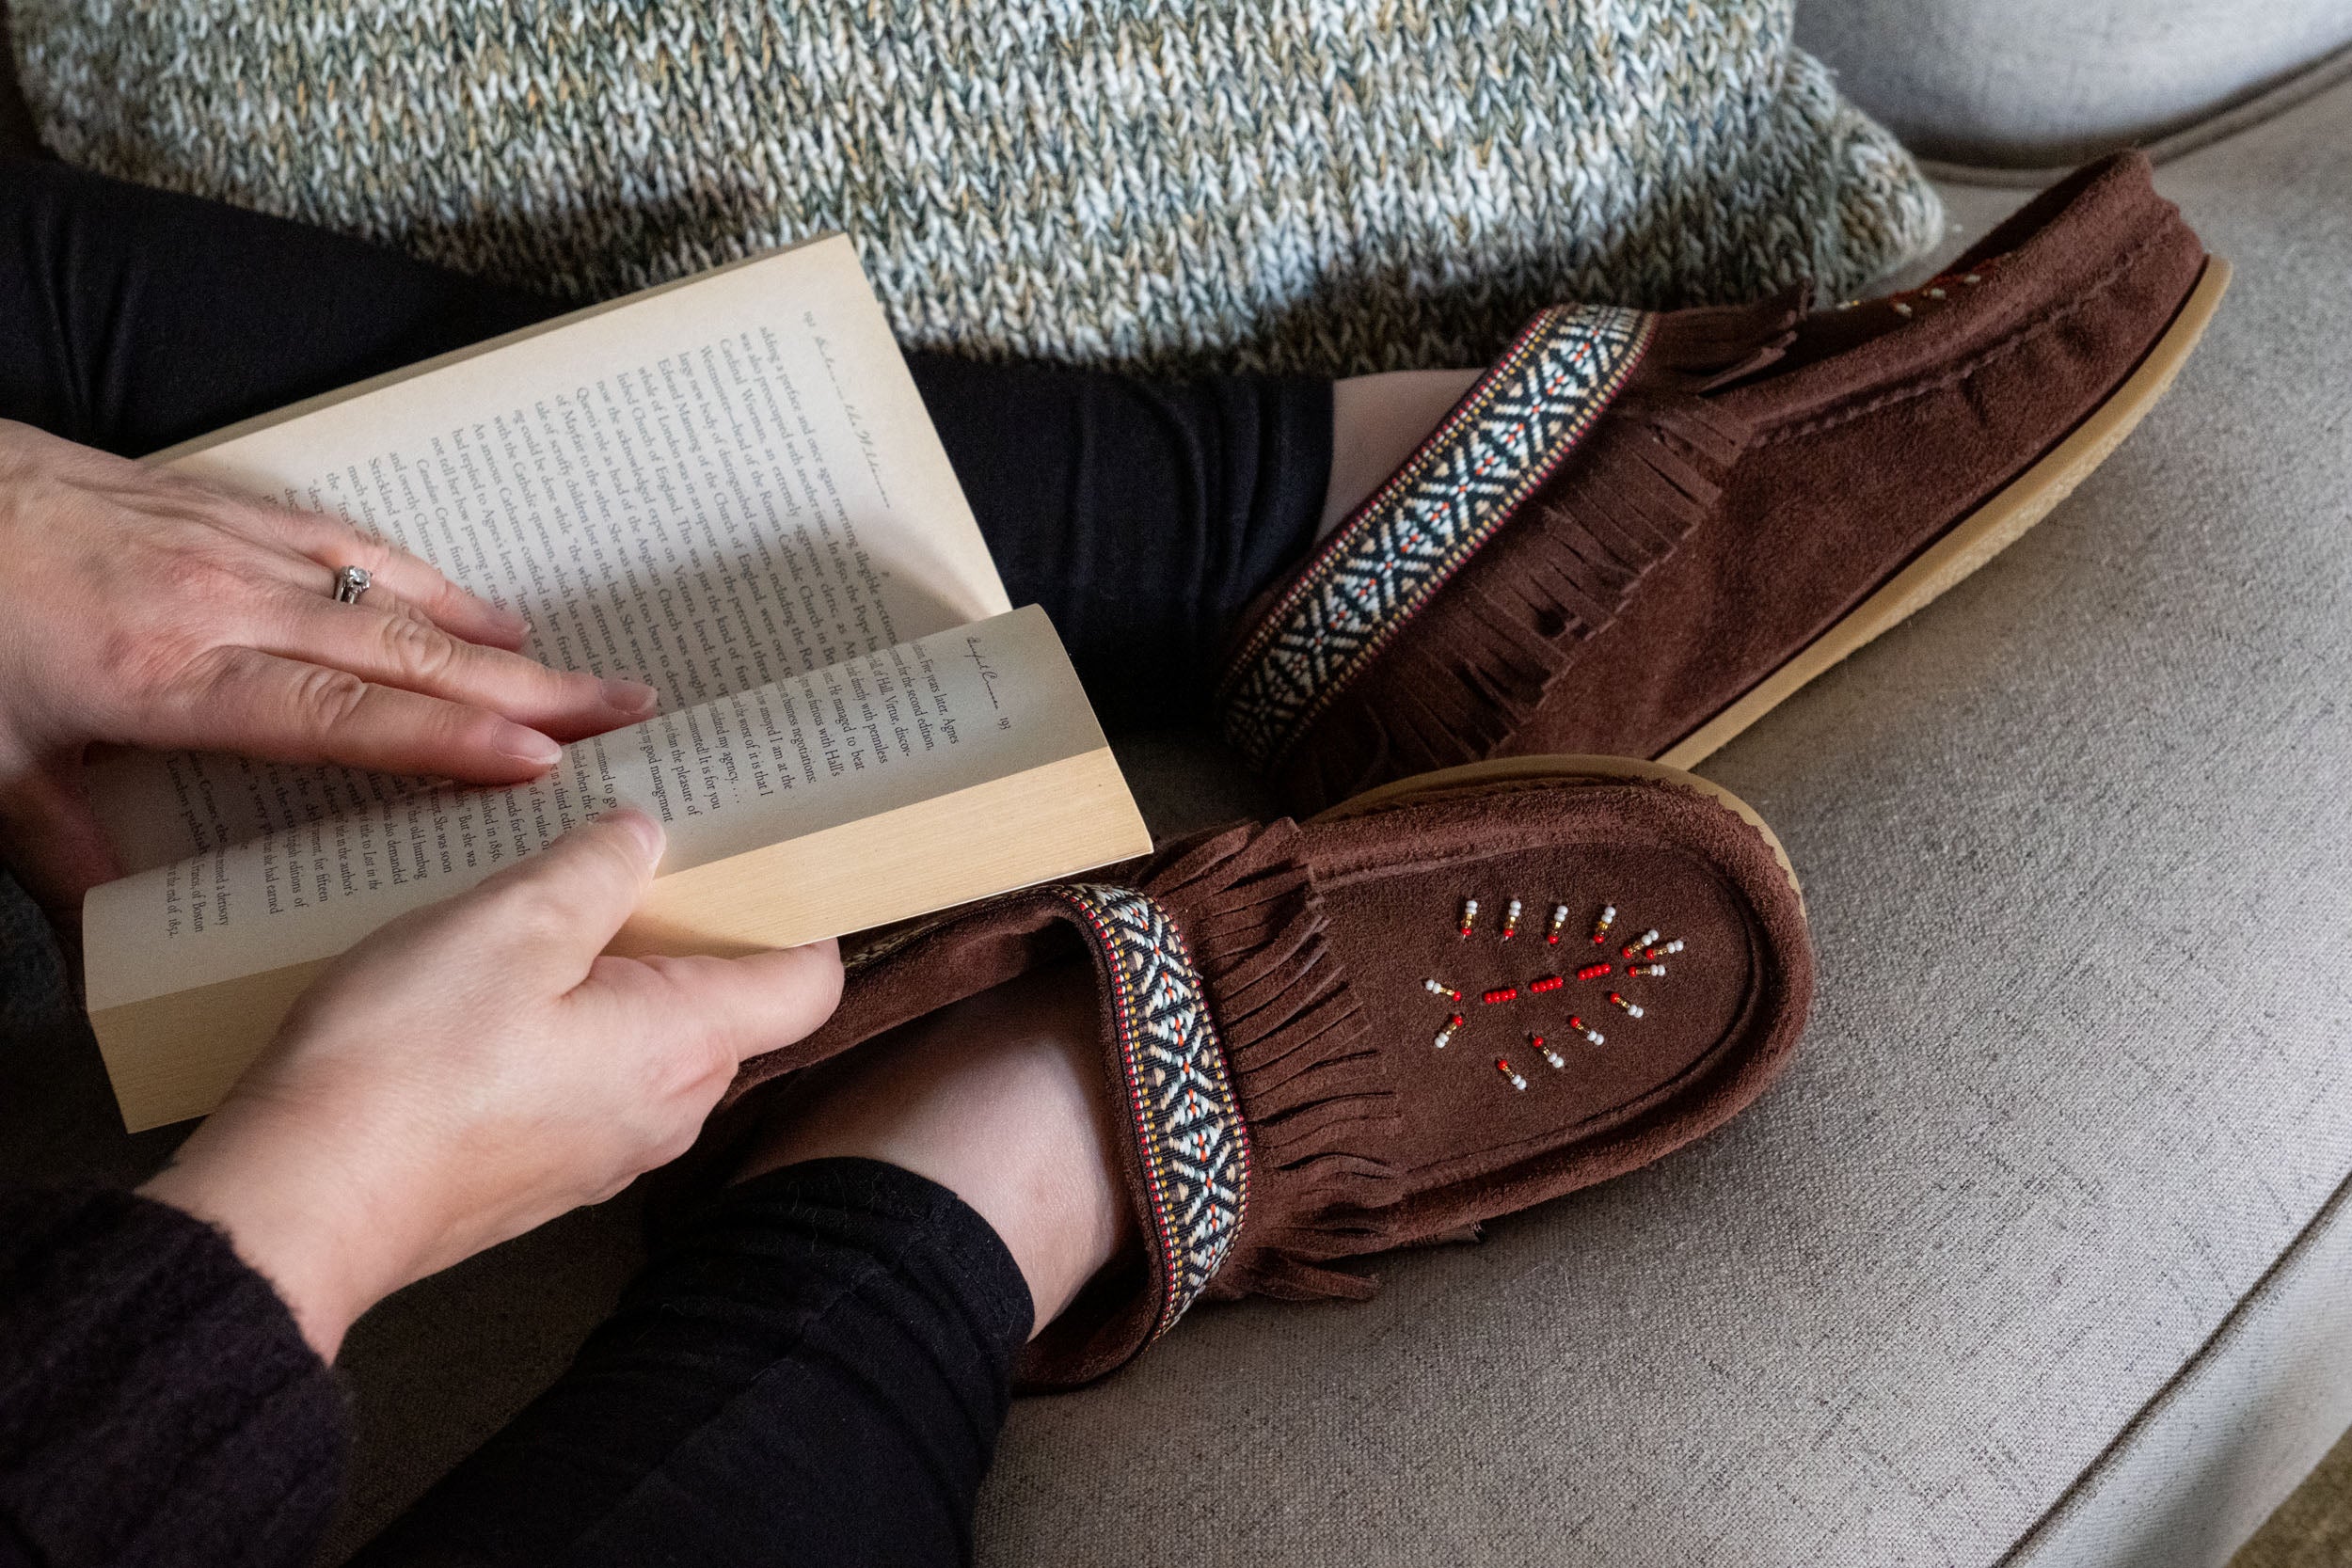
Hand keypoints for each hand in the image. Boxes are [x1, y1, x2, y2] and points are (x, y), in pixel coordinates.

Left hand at [0, 420, 659, 913]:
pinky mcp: (213, 507)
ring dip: (492, 636)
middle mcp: (220, 605)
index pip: (339, 716)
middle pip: (400, 652)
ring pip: (388, 594)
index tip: (543, 763)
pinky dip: (418, 577)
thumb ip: (54, 843)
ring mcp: (225, 546)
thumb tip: (111, 932)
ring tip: (577, 671)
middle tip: (622, 710)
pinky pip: (343, 542)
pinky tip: (464, 603)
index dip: (446, 741)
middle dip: (526, 686)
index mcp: (168, 676)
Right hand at [140, 812, 842, 1358]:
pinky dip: (571, 1033)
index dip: (798, 916)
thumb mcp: (507, 923)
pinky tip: (496, 997)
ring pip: (655, 1045)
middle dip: (695, 934)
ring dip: (621, 981)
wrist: (300, 1205)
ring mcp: (607, 1153)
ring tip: (547, 920)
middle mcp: (668, 1112)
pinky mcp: (543, 1173)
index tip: (758, 860)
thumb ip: (595, 869)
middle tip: (631, 866)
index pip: (809, 983)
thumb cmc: (407, 1064)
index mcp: (687, 1047)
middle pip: (731, 1008)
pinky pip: (591, 1085)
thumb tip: (644, 836)